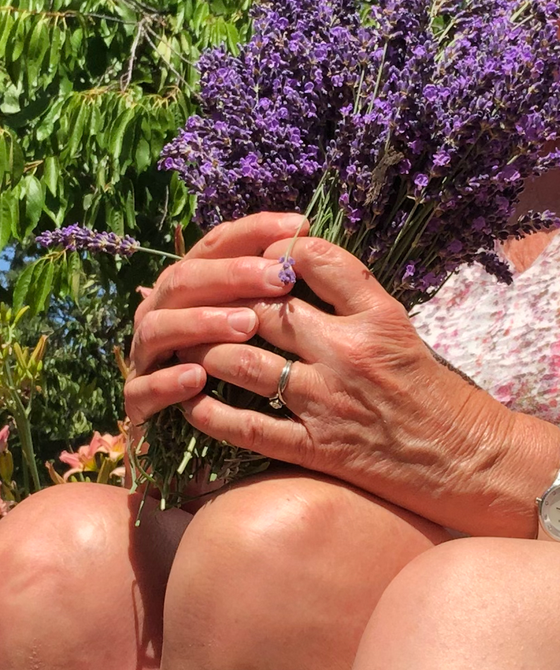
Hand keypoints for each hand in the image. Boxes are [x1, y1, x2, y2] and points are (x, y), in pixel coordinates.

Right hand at [126, 213, 309, 424]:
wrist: (207, 444)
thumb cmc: (249, 369)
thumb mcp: (268, 321)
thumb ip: (278, 285)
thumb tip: (312, 241)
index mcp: (193, 286)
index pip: (216, 244)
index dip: (255, 230)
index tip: (298, 226)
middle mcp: (164, 311)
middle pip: (186, 279)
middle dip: (232, 275)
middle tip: (279, 278)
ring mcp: (147, 355)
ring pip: (160, 327)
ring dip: (201, 323)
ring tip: (246, 325)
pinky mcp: (138, 402)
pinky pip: (143, 389)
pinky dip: (168, 381)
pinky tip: (198, 378)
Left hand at [172, 236, 541, 532]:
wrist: (471, 460)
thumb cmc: (443, 398)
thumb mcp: (408, 336)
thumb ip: (358, 310)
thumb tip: (304, 286)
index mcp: (379, 318)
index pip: (319, 260)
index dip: (281, 250)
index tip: (265, 253)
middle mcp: (349, 353)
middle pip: (266, 309)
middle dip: (228, 300)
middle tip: (205, 299)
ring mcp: (328, 401)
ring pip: (241, 362)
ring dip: (208, 351)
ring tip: (192, 345)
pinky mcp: (317, 448)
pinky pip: (246, 428)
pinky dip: (210, 413)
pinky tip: (194, 402)